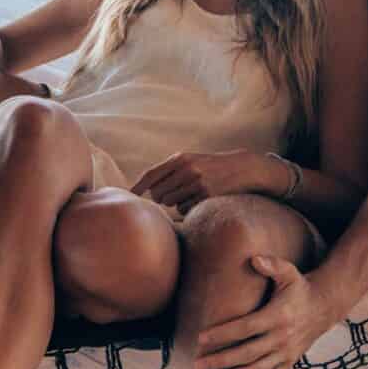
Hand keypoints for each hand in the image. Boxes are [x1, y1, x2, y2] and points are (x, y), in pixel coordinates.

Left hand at [132, 149, 260, 212]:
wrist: (241, 168)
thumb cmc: (210, 166)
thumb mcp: (190, 160)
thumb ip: (168, 170)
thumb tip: (145, 186)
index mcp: (180, 159)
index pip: (151, 175)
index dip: (136, 187)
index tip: (126, 196)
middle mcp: (187, 169)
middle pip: (158, 193)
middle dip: (161, 197)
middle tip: (173, 194)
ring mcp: (197, 183)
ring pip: (170, 203)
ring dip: (174, 203)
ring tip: (189, 194)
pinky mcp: (206, 195)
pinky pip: (184, 209)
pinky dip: (187, 207)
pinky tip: (198, 199)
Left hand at [195, 256, 338, 368]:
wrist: (324, 307)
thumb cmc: (298, 287)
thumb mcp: (288, 272)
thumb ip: (272, 265)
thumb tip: (254, 258)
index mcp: (278, 316)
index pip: (245, 327)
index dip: (223, 334)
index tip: (201, 338)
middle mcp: (282, 338)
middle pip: (247, 353)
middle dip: (221, 360)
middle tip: (197, 365)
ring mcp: (286, 354)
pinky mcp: (288, 363)